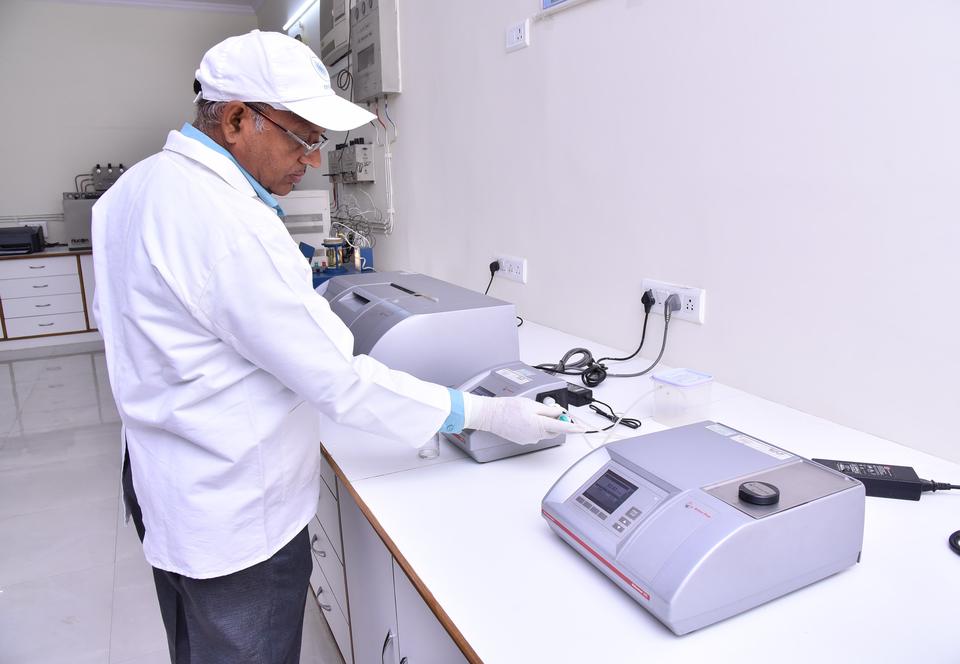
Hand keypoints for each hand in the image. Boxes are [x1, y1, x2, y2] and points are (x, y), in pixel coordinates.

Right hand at [462, 394, 585, 444]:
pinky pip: (535, 433)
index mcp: (538, 425)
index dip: (574, 428)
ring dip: (545, 423)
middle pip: (555, 430)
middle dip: (557, 421)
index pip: (562, 427)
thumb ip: (547, 410)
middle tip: (553, 410)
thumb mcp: (531, 404)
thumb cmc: (507, 408)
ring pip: (545, 431)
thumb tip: (558, 413)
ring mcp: (529, 439)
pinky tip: (525, 418)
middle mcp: (535, 435)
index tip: (583, 429)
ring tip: (532, 412)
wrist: (490, 415)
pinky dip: (535, 426)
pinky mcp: (523, 440)